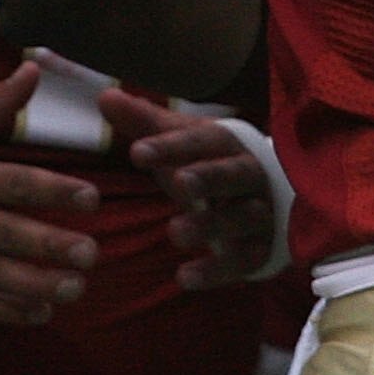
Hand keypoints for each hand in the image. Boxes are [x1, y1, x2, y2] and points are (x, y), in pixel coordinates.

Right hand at [0, 62, 100, 326]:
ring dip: (37, 285)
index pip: (12, 184)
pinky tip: (40, 315)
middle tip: (90, 253)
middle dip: (50, 245)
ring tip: (75, 288)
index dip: (53, 190)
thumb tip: (34, 69)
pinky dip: (6, 312)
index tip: (91, 197)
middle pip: (7, 235)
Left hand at [99, 86, 284, 289]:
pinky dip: (216, 270)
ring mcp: (260, 214)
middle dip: (207, 177)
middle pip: (232, 174)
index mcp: (228, 144)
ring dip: (210, 225)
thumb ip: (145, 123)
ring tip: (174, 232)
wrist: (268, 199)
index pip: (203, 140)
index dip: (172, 146)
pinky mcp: (260, 249)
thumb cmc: (212, 164)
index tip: (137, 153)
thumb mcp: (182, 143)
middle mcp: (250, 176)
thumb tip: (105, 96)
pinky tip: (184, 278)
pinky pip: (242, 261)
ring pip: (241, 218)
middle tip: (178, 183)